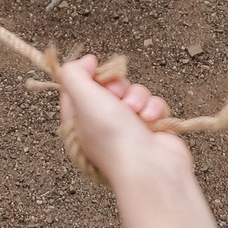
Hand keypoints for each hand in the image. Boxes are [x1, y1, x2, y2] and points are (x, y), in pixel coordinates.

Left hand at [54, 53, 190, 191]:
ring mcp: (129, 127)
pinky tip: (151, 121)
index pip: (76, 88)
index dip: (86, 74)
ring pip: (134, 93)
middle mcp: (102, 124)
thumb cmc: (112, 136)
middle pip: (109, 86)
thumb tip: (86, 61)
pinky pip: (153, 104)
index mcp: (79, 120)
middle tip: (117, 96)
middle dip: (116, 86)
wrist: (149, 166)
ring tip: (136, 113)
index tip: (93, 65)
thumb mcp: (82, 98)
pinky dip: (154, 109)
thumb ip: (73, 74)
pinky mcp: (152, 128)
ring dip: (137, 98)